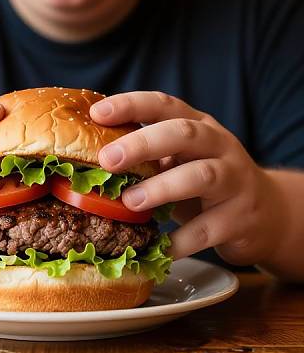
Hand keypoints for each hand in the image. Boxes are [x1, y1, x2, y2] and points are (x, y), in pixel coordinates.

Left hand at [90, 91, 280, 266]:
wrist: (265, 214)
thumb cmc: (205, 182)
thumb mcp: (180, 159)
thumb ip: (148, 155)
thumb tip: (87, 156)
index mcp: (198, 125)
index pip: (164, 104)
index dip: (130, 105)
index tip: (97, 113)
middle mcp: (219, 145)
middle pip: (184, 133)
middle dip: (143, 143)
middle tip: (108, 160)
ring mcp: (235, 180)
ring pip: (202, 175)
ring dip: (162, 187)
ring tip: (130, 202)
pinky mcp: (242, 218)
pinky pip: (208, 228)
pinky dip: (181, 239)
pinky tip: (158, 247)